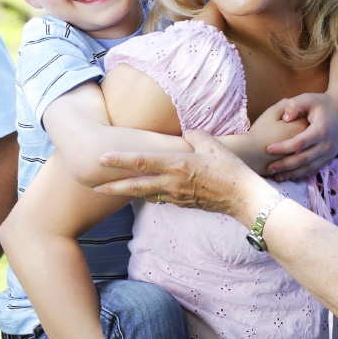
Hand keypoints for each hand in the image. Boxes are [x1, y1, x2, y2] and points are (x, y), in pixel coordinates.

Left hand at [95, 130, 271, 221]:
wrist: (243, 198)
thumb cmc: (230, 169)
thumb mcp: (212, 144)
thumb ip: (194, 136)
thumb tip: (186, 134)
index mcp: (177, 165)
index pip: (142, 162)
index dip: (120, 160)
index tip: (101, 158)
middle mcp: (172, 183)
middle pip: (135, 186)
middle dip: (112, 187)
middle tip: (93, 186)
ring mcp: (176, 196)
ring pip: (145, 194)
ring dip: (127, 192)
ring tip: (110, 189)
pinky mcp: (182, 204)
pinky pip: (160, 198)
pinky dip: (149, 194)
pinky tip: (142, 191)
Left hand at [263, 91, 337, 180]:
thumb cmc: (322, 103)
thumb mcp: (308, 98)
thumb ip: (294, 105)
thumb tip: (285, 118)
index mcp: (320, 130)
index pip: (299, 143)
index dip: (283, 147)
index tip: (268, 149)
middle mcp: (327, 144)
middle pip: (303, 159)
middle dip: (285, 165)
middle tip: (269, 168)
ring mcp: (330, 152)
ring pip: (309, 168)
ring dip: (292, 174)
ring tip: (276, 177)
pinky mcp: (330, 157)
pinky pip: (315, 169)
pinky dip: (302, 174)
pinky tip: (290, 176)